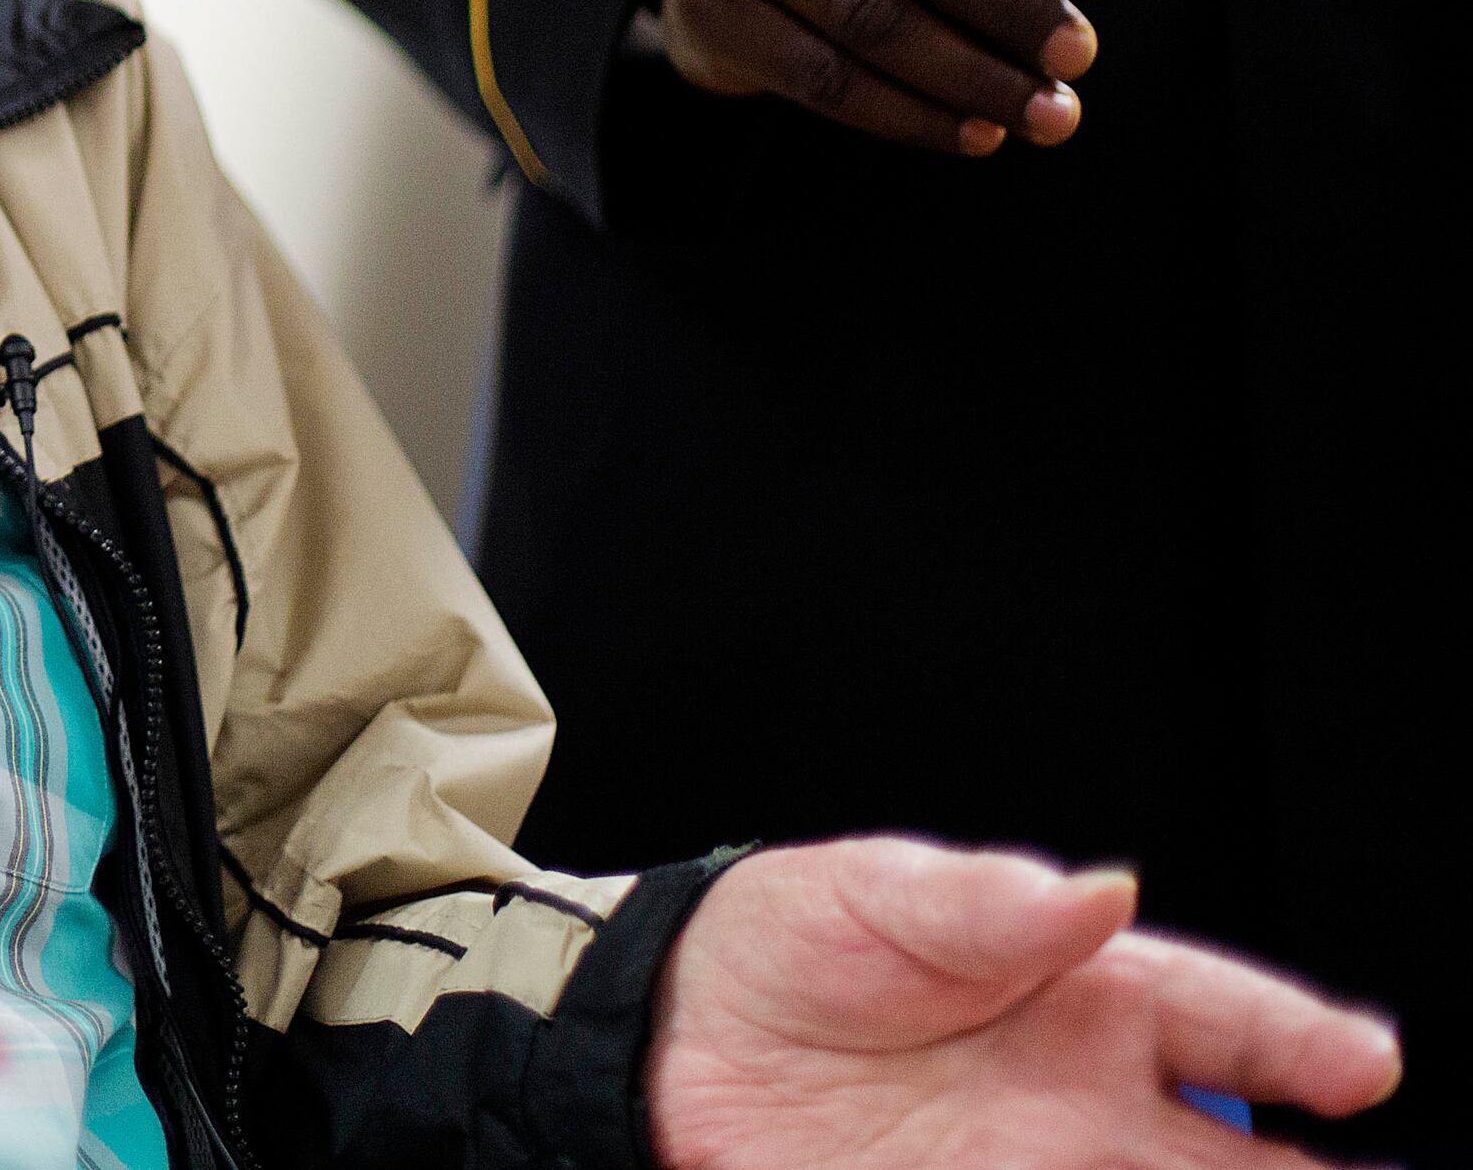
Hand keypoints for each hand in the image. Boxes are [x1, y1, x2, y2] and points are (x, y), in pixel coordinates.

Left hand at [650, 839, 1399, 1169]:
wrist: (670, 1042)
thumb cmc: (782, 946)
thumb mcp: (870, 895)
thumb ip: (983, 902)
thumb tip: (1094, 890)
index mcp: (1081, 993)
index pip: (1222, 1013)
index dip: (1301, 1037)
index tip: (1364, 1061)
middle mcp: (1088, 1098)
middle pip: (1239, 1152)